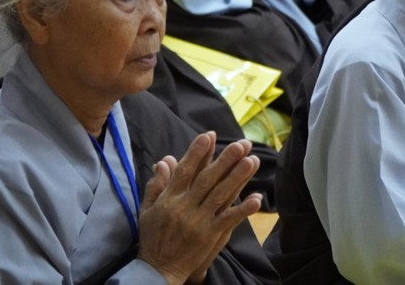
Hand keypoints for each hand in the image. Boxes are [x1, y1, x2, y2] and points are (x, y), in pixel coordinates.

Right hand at [138, 133, 262, 284]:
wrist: (158, 269)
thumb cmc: (153, 237)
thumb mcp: (147, 209)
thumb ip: (156, 185)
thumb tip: (164, 160)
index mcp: (169, 198)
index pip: (185, 171)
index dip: (197, 152)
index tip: (209, 136)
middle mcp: (185, 207)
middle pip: (207, 179)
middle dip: (225, 160)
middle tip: (241, 144)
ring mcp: (199, 221)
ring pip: (221, 195)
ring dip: (238, 177)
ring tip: (252, 160)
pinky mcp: (209, 235)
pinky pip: (228, 219)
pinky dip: (243, 208)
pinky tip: (257, 198)